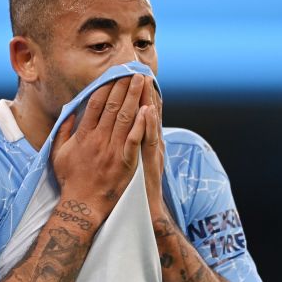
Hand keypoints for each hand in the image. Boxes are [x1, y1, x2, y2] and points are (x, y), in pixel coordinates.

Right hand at [51, 74, 147, 227]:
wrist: (83, 206)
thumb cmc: (70, 180)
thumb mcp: (58, 154)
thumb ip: (63, 131)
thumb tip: (70, 112)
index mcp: (83, 136)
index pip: (96, 104)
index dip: (106, 87)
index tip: (114, 74)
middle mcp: (98, 140)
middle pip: (113, 106)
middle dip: (124, 86)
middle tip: (133, 70)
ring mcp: (113, 151)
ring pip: (126, 118)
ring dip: (135, 97)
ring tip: (142, 81)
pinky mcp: (126, 162)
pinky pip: (135, 139)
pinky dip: (142, 124)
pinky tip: (148, 109)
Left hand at [139, 77, 166, 215]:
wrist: (145, 211)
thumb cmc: (135, 189)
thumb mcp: (136, 164)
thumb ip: (133, 145)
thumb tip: (129, 132)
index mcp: (145, 143)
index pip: (143, 114)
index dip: (142, 96)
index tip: (137, 77)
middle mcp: (151, 145)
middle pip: (147, 113)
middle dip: (144, 92)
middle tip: (140, 71)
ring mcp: (151, 152)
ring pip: (150, 122)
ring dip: (148, 101)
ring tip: (145, 82)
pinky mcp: (149, 162)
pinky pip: (148, 140)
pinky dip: (148, 124)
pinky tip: (147, 110)